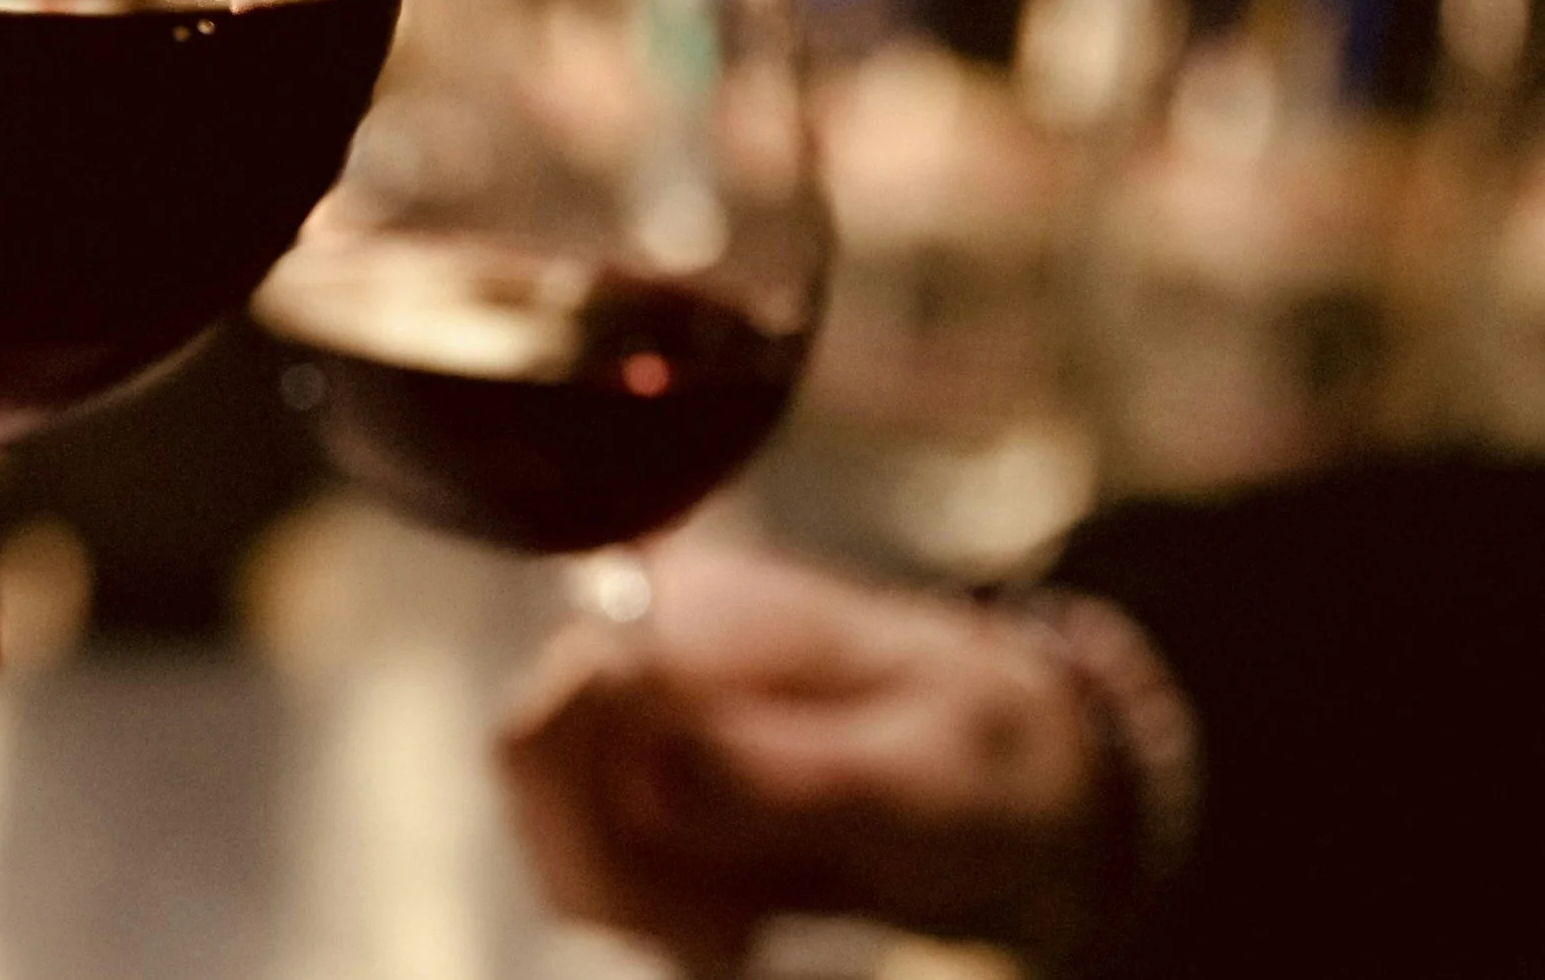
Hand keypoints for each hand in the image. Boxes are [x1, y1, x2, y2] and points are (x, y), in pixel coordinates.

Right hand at [498, 545, 1105, 973]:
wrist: (1016, 782)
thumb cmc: (984, 765)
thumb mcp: (922, 783)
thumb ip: (794, 776)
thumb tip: (651, 772)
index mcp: (711, 607)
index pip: (574, 691)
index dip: (601, 815)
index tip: (708, 922)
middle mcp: (647, 633)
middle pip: (535, 753)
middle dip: (613, 875)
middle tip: (727, 943)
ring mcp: (633, 698)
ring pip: (543, 812)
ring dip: (626, 902)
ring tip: (736, 936)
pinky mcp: (633, 760)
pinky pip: (579, 845)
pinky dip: (638, 910)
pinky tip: (721, 927)